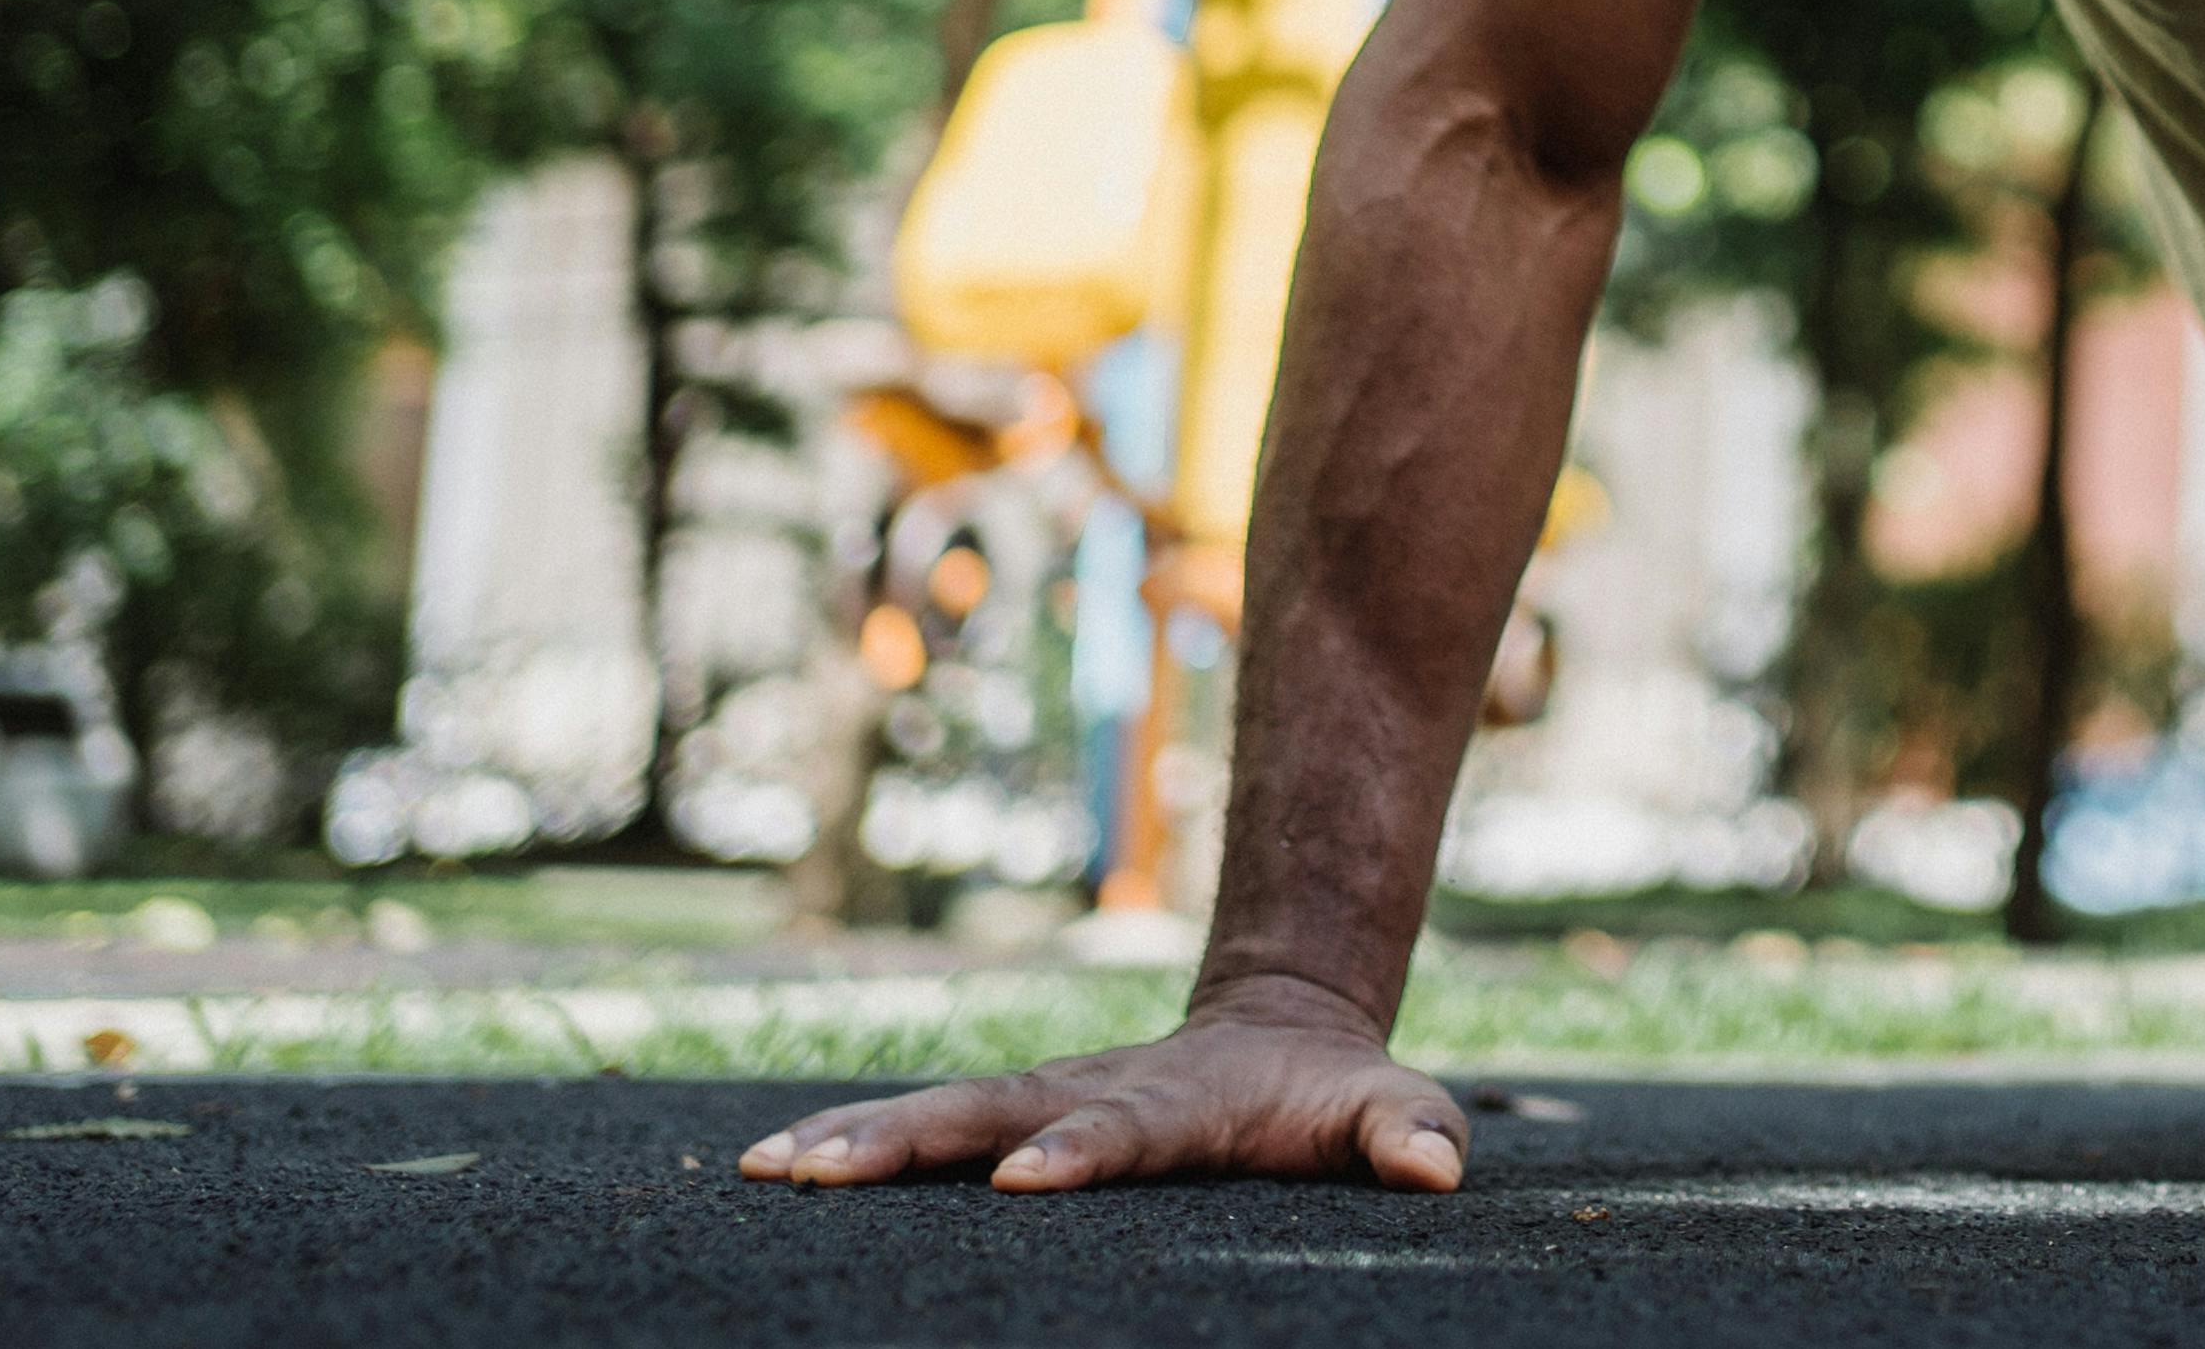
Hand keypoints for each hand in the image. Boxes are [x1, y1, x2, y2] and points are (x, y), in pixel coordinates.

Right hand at [737, 985, 1468, 1192]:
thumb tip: (1439, 1172)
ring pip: (936, 1116)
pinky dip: (843, 1142)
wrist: (1282, 1030)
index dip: (1077, 1150)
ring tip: (766, 1170)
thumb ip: (1410, 1134)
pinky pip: (918, 1132)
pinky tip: (765, 1169)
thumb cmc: (1333, 1098)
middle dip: (909, 1143)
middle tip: (823, 1172)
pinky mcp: (1006, 1114)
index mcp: (1174, 1106)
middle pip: (991, 1114)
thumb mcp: (1389, 1108)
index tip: (1025, 1175)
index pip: (1119, 1130)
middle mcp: (1089, 1092)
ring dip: (852, 1141)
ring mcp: (1040, 1098)